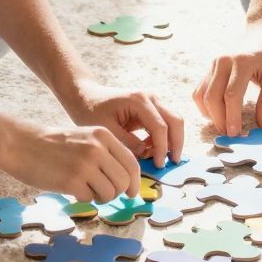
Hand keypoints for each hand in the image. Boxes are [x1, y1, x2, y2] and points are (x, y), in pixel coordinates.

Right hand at [1, 117, 141, 200]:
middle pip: (124, 181)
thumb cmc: (53, 146)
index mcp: (103, 136)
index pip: (131, 163)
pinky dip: (83, 198)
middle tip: (103, 193)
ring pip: (110, 193)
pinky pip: (90, 199)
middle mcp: (97, 148)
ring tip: (86, 189)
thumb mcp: (84, 138)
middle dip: (117, 193)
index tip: (132, 193)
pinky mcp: (72, 181)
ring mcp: (85, 165)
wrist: (21, 144)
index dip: (135, 182)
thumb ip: (105, 153)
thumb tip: (126, 182)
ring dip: (101, 197)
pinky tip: (71, 187)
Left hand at [65, 79, 184, 169]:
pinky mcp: (150, 108)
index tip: (158, 166)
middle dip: (176, 143)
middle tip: (172, 163)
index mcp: (139, 100)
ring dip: (172, 140)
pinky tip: (151, 150)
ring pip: (173, 121)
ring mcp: (152, 101)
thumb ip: (127, 143)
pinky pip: (164, 123)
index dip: (162, 148)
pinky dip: (163, 138)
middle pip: (175, 120)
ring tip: (160, 159)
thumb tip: (146, 154)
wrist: (85, 96)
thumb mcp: (106, 129)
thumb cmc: (91, 110)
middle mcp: (150, 97)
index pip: (160, 127)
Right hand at [193, 17, 261, 136]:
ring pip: (202, 94)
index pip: (231, 95)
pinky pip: (200, 88)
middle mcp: (223, 61)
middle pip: (212, 96)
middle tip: (230, 135)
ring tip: (224, 126)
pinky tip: (216, 114)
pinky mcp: (210, 66)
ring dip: (210, 114)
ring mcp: (214, 62)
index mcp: (242, 62)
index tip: (236, 134)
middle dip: (219, 119)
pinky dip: (204, 104)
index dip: (231, 117)